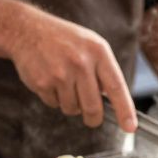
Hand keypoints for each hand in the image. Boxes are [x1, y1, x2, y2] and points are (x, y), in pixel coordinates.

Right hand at [6, 7, 136, 131]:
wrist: (27, 30)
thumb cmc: (65, 40)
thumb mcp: (91, 44)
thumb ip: (104, 69)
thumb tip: (113, 100)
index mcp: (98, 52)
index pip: (116, 87)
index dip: (125, 110)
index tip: (130, 127)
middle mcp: (80, 63)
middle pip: (93, 107)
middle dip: (93, 118)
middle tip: (92, 119)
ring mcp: (60, 74)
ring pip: (72, 109)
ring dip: (71, 104)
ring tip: (65, 84)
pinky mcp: (42, 83)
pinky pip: (54, 105)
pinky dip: (55, 99)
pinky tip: (51, 81)